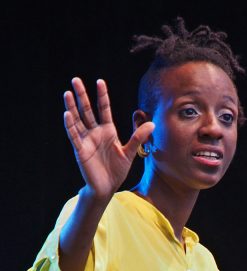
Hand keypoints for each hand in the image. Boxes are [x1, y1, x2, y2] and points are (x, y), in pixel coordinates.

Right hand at [64, 77, 154, 203]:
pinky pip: (75, 136)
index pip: (103, 109)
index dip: (102, 96)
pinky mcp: (81, 151)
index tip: (100, 81)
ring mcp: (87, 141)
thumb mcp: (129, 153)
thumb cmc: (117, 171)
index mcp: (108, 131)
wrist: (107, 188)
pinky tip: (67, 114)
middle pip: (87, 110)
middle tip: (76, 80)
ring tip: (67, 93)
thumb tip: (152, 124)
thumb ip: (138, 138)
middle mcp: (95, 133)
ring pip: (78, 120)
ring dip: (72, 107)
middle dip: (82, 96)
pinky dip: (71, 126)